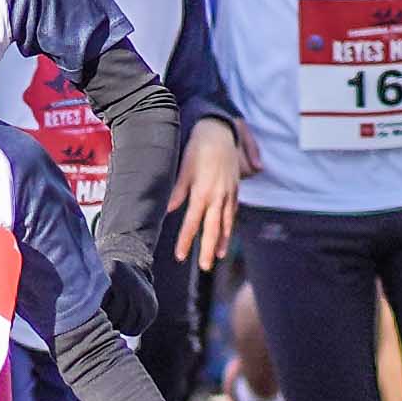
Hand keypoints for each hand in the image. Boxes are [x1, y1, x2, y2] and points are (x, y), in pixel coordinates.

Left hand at [173, 120, 248, 271]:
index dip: (186, 240)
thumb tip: (166, 210)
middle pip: (213, 229)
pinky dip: (230, 225)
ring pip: (226, 223)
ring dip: (221, 241)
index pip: (192, 223)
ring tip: (217, 256)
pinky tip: (226, 234)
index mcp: (203, 193)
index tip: (179, 255)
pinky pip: (233, 212)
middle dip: (208, 249)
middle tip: (205, 267)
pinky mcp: (235, 189)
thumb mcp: (184, 169)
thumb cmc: (198, 149)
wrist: (220, 133)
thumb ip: (177, 191)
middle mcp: (218, 197)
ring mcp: (229, 194)